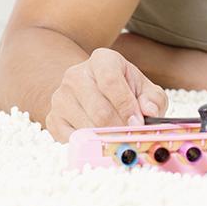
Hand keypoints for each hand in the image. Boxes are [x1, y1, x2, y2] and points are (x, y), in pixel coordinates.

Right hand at [45, 47, 168, 142]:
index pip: (111, 81)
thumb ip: (153, 99)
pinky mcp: (53, 119)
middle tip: (131, 138)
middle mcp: (76, 75)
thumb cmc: (124, 90)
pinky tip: (102, 142)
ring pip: (86, 127)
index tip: (138, 123)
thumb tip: (149, 112)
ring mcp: (61, 97)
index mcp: (102, 60)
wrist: (93, 91)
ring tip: (120, 140)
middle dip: (119, 128)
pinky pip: (73, 140)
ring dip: (107, 138)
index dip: (126, 106)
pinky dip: (91, 145)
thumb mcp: (144, 89)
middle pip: (99, 109)